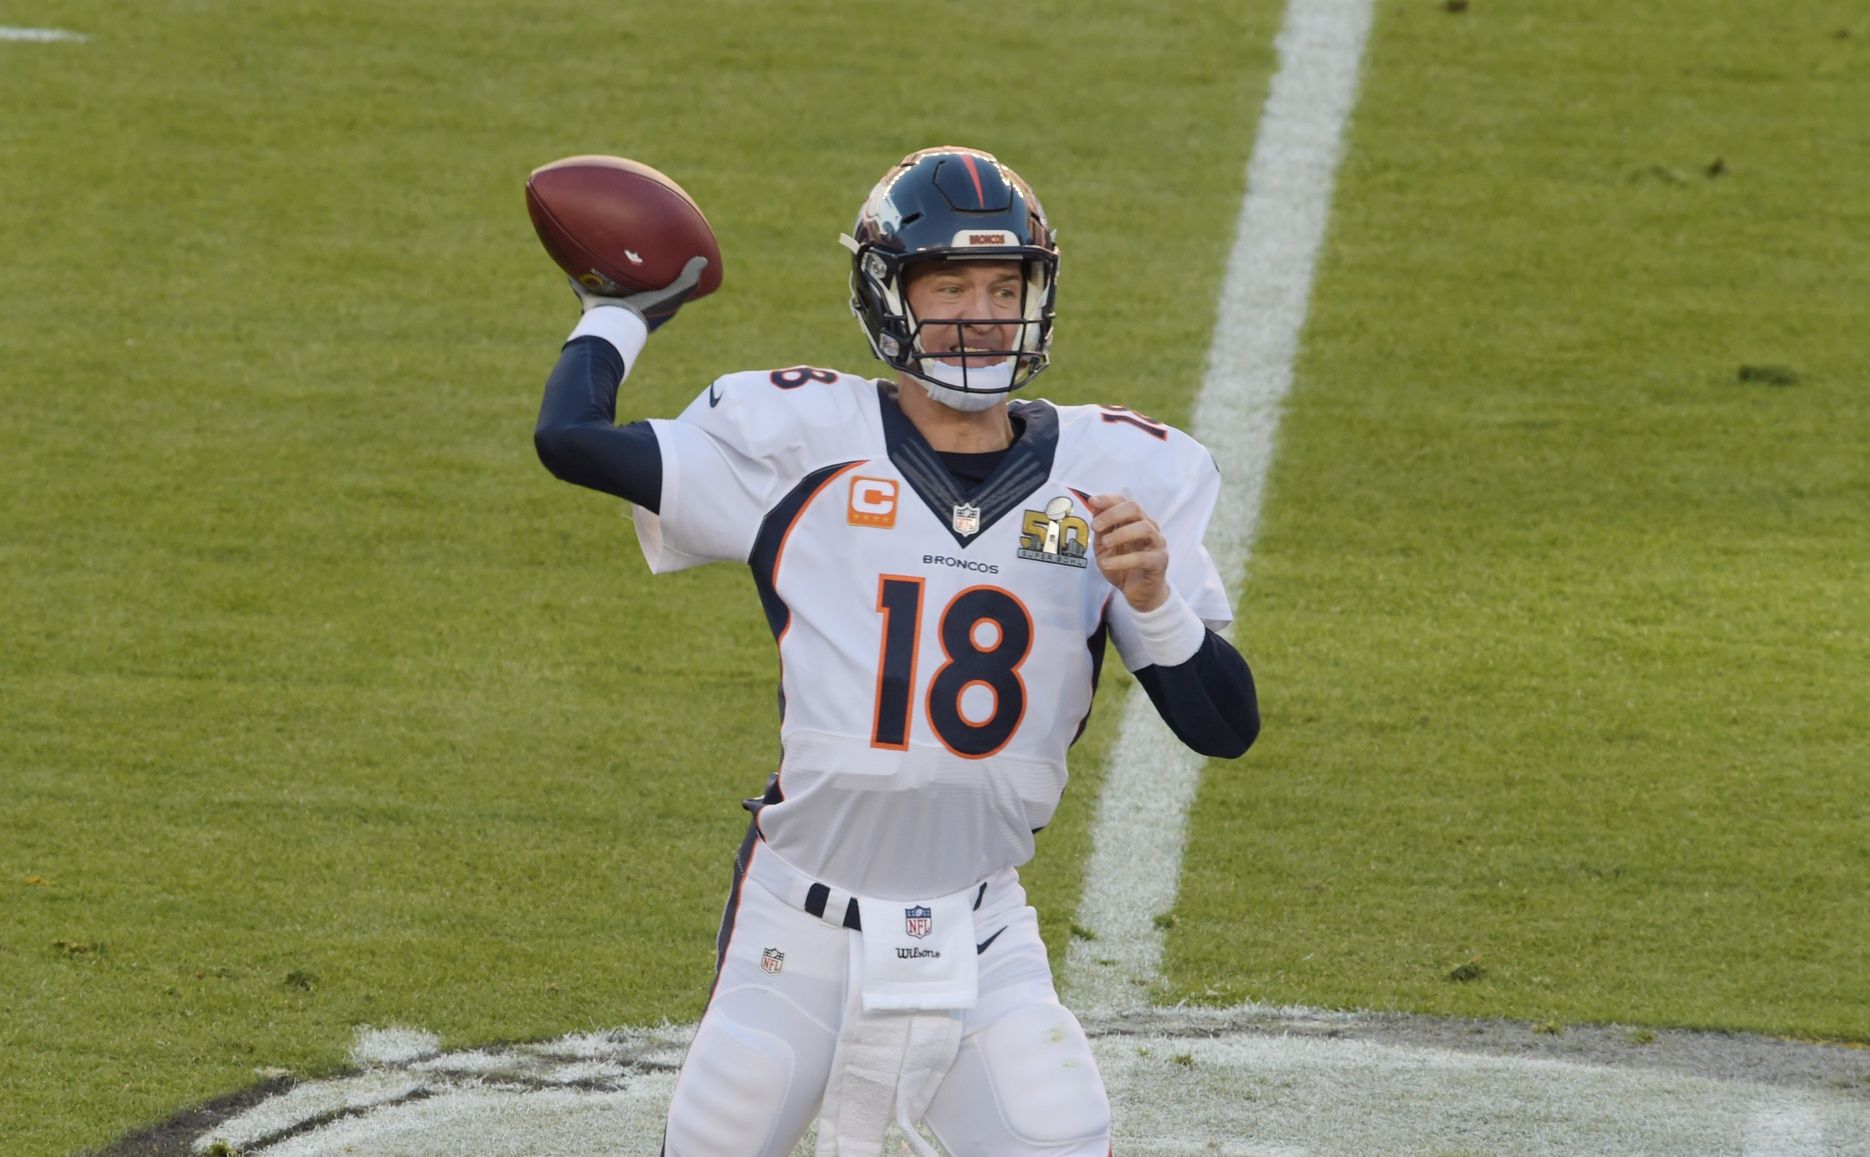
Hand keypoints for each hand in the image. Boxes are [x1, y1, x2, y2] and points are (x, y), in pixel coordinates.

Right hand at [567, 255, 708, 331]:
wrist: (615, 325)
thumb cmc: (646, 312)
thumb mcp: (672, 296)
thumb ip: (688, 281)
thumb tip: (703, 259)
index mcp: (648, 304)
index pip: (658, 288)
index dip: (661, 274)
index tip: (661, 256)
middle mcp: (628, 303)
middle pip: (629, 284)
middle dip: (629, 270)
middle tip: (628, 246)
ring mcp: (608, 303)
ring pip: (605, 284)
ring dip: (603, 271)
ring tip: (599, 248)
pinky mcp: (590, 301)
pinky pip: (581, 285)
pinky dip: (576, 276)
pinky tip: (570, 260)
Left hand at [1084, 493, 1169, 612]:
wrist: (1138, 593)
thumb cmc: (1122, 566)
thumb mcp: (1104, 547)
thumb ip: (1101, 529)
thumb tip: (1093, 507)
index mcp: (1134, 521)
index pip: (1123, 501)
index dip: (1108, 499)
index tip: (1092, 502)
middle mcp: (1148, 527)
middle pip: (1134, 508)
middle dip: (1112, 514)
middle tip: (1095, 526)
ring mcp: (1157, 543)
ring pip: (1144, 528)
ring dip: (1121, 534)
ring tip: (1105, 543)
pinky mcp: (1159, 562)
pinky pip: (1143, 558)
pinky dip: (1122, 560)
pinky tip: (1106, 564)